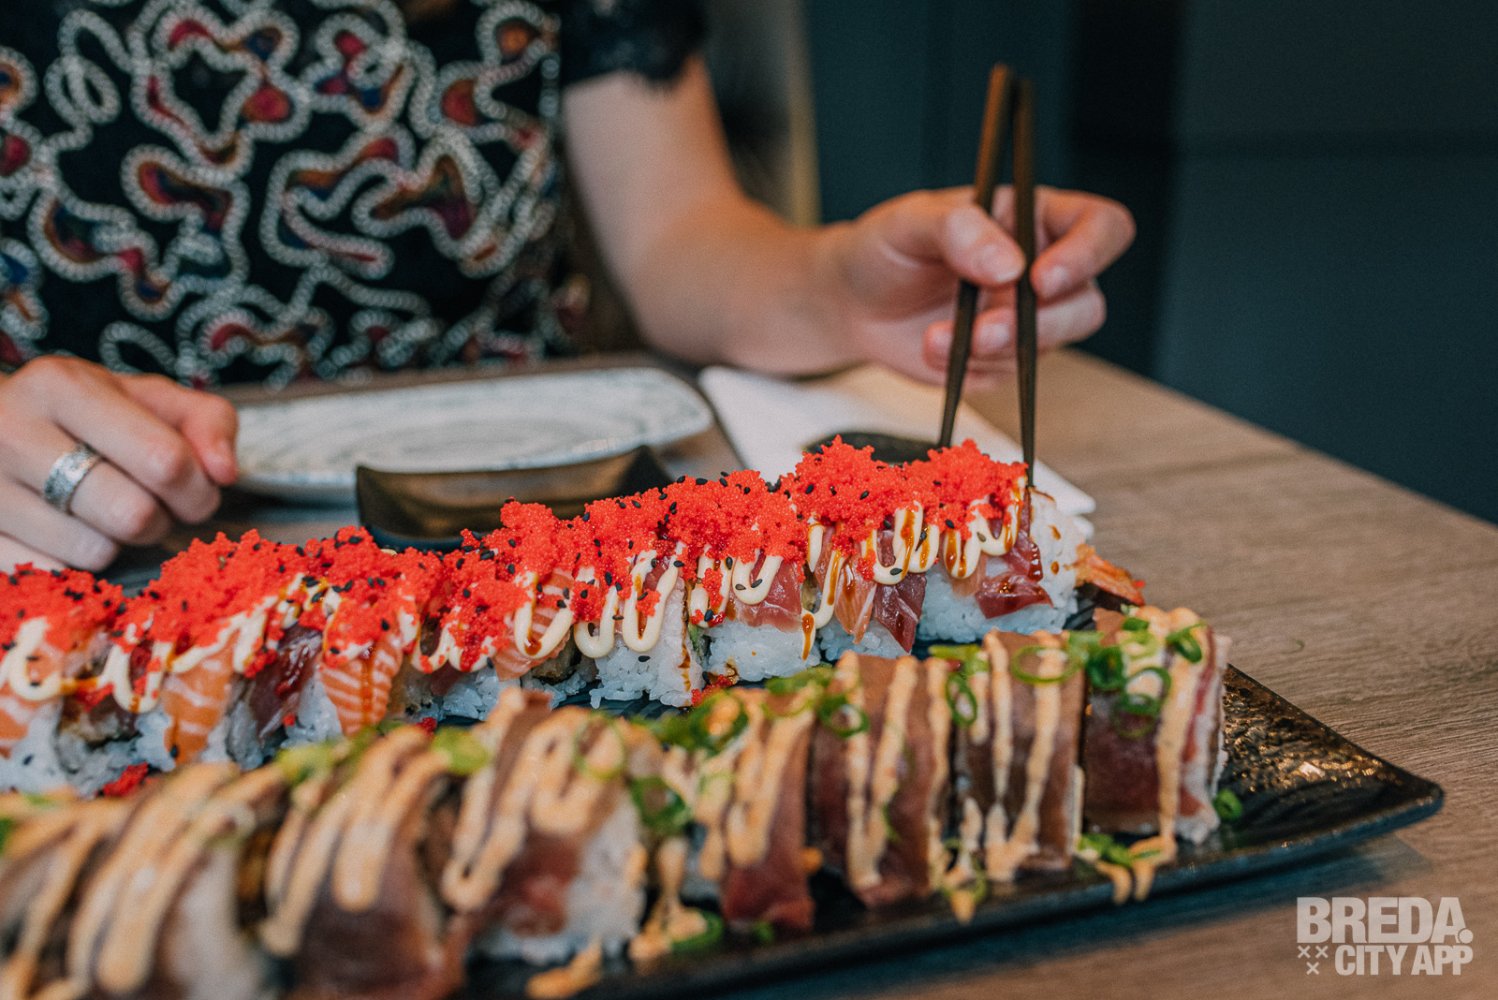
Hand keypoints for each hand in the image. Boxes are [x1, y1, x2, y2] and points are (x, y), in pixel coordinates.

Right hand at [0, 357, 237, 571]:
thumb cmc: (84, 416)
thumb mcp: (147, 399)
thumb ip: (206, 421)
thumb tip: (224, 472)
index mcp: (61, 386)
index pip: (164, 460)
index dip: (197, 490)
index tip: (196, 492)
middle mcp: (10, 431)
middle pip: (132, 513)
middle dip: (159, 521)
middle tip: (148, 508)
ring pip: (93, 552)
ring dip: (117, 546)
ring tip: (101, 517)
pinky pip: (53, 578)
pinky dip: (74, 568)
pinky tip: (64, 537)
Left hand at [827, 185, 1134, 384]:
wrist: (854, 302)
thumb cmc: (888, 247)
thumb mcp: (913, 220)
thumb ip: (960, 229)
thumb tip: (1009, 265)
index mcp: (1036, 219)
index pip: (1101, 227)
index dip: (1089, 253)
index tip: (1042, 277)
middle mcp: (1043, 268)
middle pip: (1087, 303)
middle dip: (1040, 323)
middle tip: (986, 328)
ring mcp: (1027, 319)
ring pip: (1051, 344)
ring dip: (997, 348)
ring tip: (941, 339)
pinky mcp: (1002, 359)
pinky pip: (1007, 374)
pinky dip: (969, 368)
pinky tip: (933, 349)